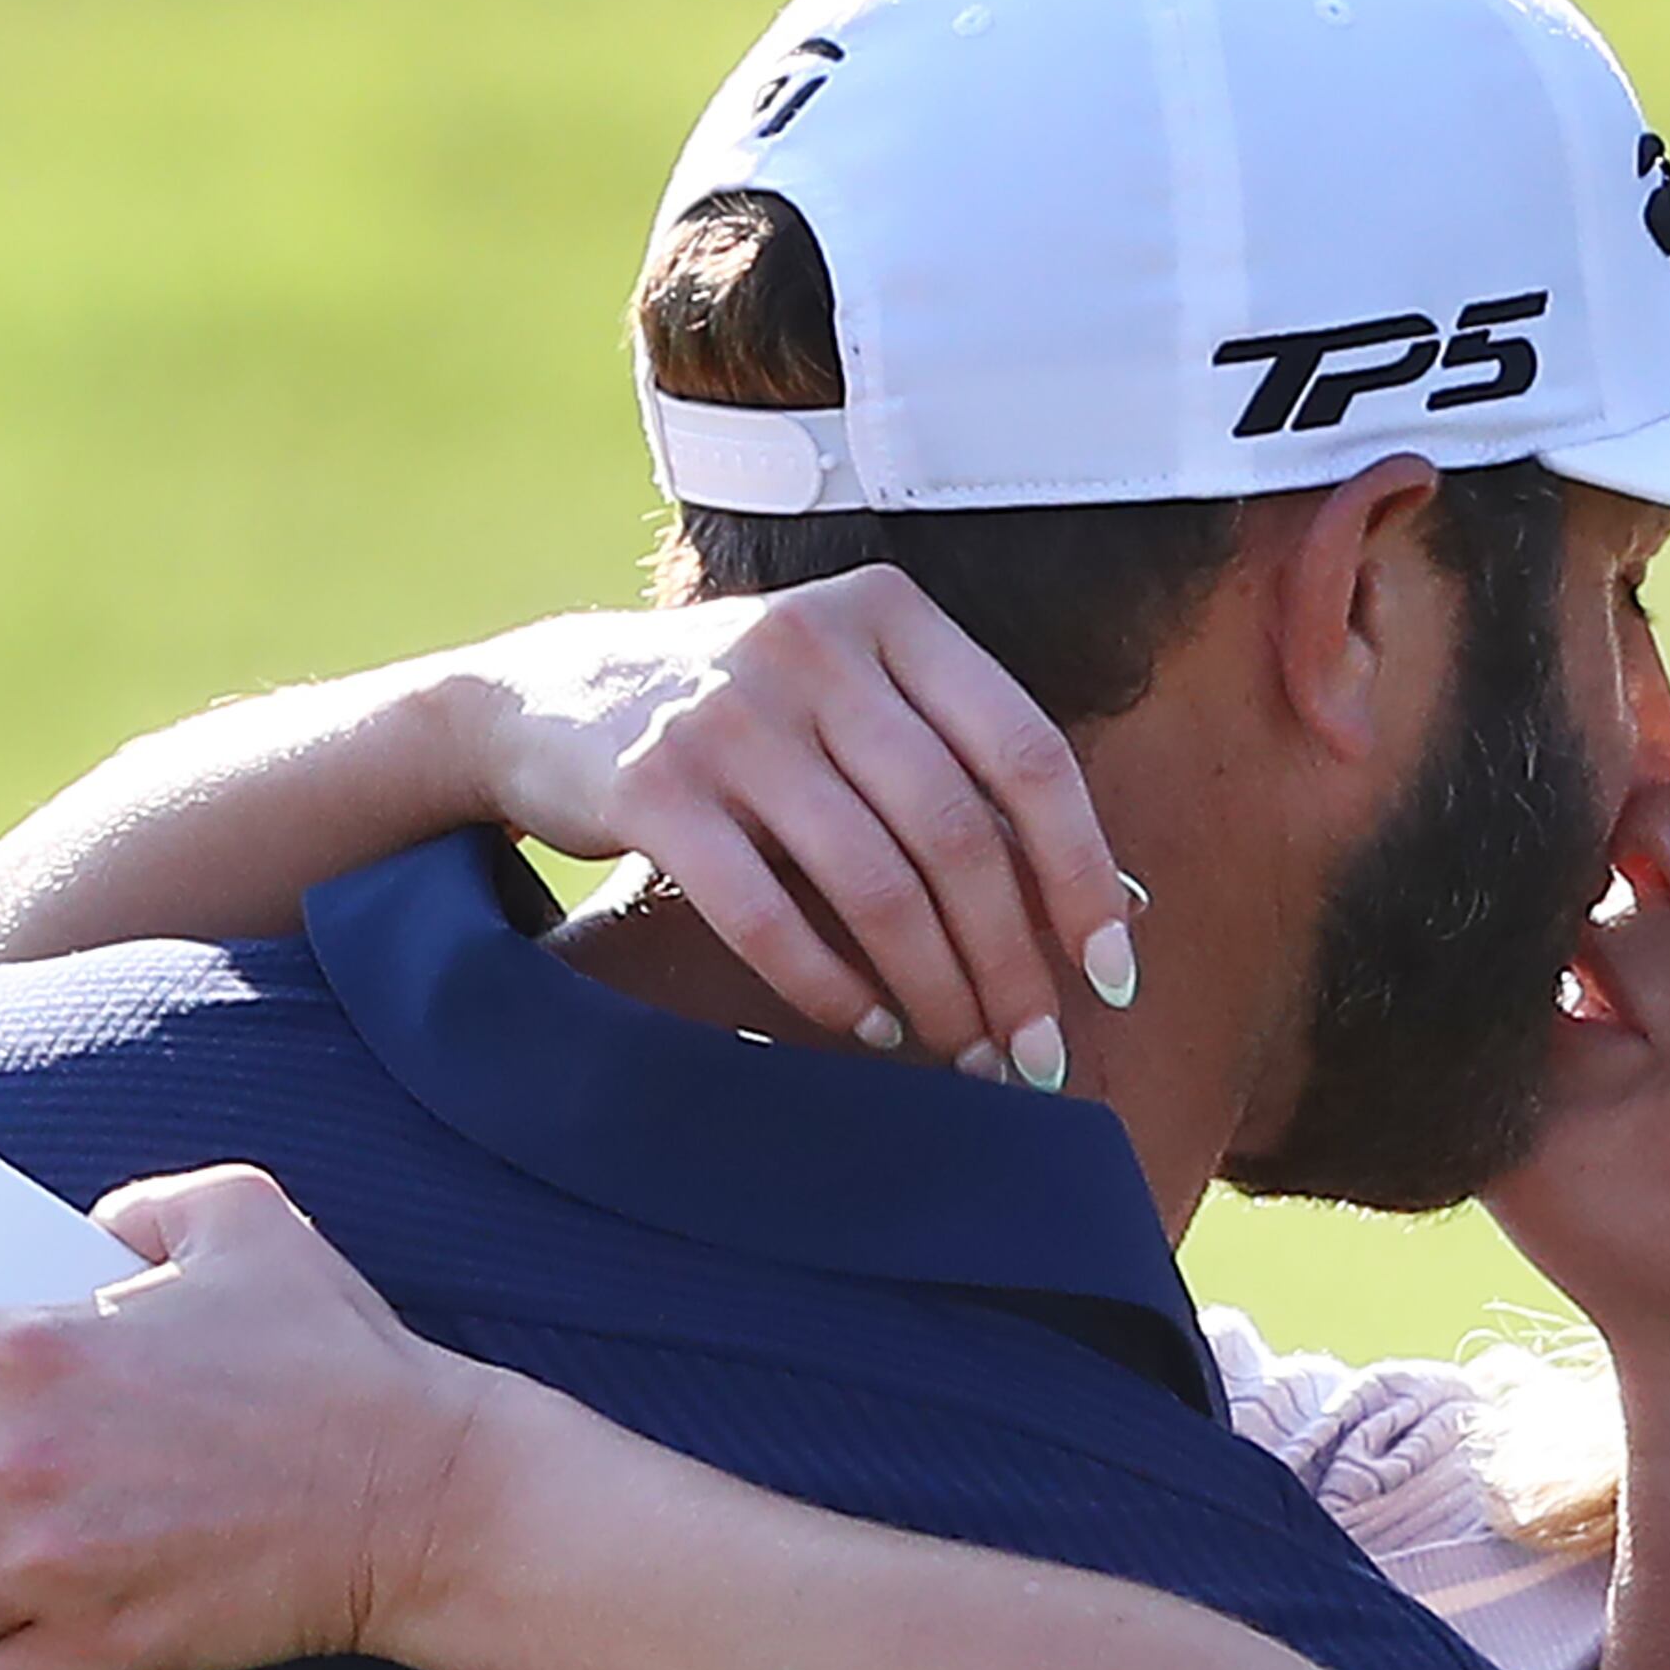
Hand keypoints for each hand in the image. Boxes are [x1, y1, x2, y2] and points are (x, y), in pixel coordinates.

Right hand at [453, 570, 1136, 1079]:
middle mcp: (815, 647)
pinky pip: (767, 913)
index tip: (1111, 973)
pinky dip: (829, 986)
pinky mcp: (653, 785)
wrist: (552, 697)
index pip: (1027, 754)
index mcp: (891, 617)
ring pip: (872, 882)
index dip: (1082, 874)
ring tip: (962, 1053)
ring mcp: (729, 713)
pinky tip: (868, 1026)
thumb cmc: (749, 723)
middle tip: (1034, 1052)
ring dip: (933, 990)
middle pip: (956, 834)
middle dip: (1010, 963)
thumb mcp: (858, 706)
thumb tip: (1117, 906)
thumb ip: (968, 779)